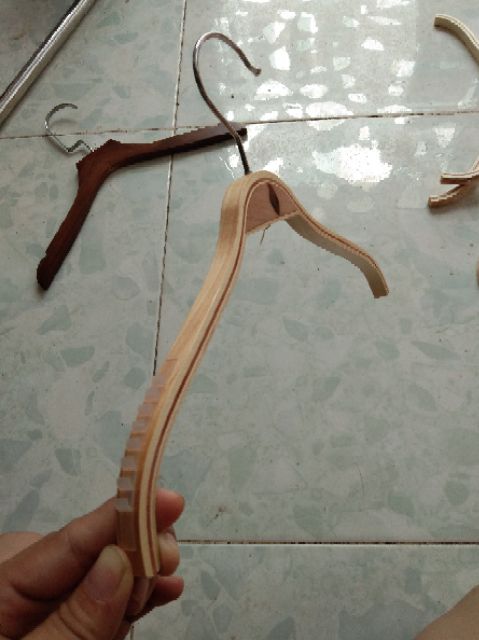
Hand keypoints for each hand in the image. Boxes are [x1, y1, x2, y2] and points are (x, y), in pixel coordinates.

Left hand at [0, 488, 183, 638]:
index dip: (123, 514)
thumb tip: (119, 561)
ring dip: (142, 573)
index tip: (170, 499)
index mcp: (3, 581)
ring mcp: (45, 603)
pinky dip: (135, 595)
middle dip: (137, 548)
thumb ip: (73, 620)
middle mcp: (25, 582)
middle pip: (91, 549)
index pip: (71, 539)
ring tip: (167, 583)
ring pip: (104, 570)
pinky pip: (103, 598)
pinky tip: (164, 589)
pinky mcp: (63, 619)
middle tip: (168, 563)